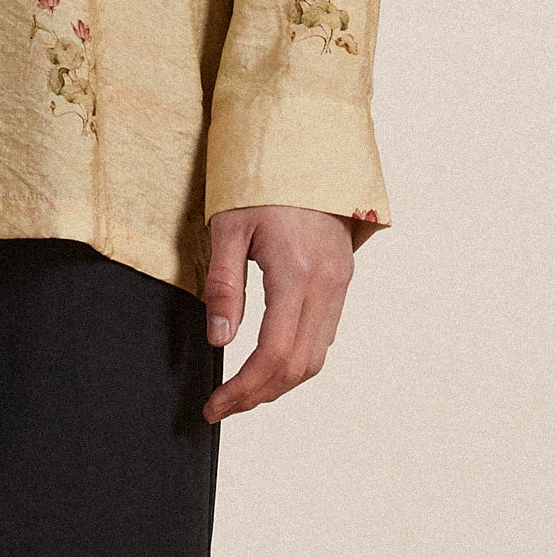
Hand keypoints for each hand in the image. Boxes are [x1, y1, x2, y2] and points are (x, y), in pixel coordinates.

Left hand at [200, 203, 356, 419]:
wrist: (308, 150)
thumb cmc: (262, 184)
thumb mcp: (228, 228)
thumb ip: (223, 286)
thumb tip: (220, 340)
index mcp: (297, 273)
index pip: (274, 353)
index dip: (243, 389)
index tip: (214, 405)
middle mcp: (327, 286)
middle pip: (299, 366)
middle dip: (259, 395)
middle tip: (222, 406)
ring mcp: (340, 285)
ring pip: (316, 358)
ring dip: (278, 383)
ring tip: (241, 392)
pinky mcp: (341, 282)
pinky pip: (323, 337)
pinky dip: (295, 360)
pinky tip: (267, 362)